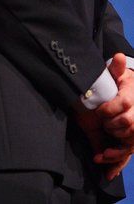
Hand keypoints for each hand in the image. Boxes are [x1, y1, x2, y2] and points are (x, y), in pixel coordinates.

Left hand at [93, 54, 133, 179]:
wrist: (128, 94)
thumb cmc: (119, 83)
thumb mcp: (116, 74)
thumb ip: (115, 68)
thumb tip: (118, 56)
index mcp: (130, 97)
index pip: (122, 105)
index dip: (109, 109)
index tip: (98, 111)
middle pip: (128, 124)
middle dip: (113, 126)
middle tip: (102, 125)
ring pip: (129, 143)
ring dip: (115, 150)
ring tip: (102, 155)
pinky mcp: (131, 142)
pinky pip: (126, 154)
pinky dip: (117, 164)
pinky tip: (108, 173)